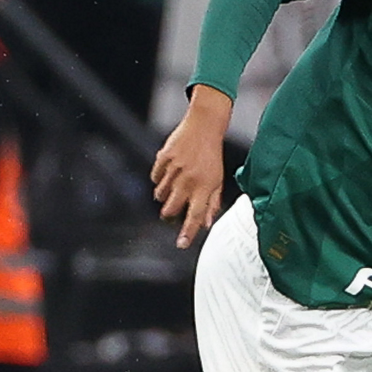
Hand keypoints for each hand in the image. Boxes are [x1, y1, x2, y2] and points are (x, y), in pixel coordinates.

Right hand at [151, 84, 231, 247]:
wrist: (204, 126)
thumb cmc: (212, 155)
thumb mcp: (217, 181)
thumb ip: (211, 203)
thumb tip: (205, 224)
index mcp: (204, 187)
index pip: (195, 216)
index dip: (188, 233)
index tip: (181, 245)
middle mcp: (188, 180)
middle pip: (171, 209)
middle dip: (169, 215)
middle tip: (171, 212)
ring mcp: (174, 169)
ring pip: (160, 194)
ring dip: (164, 196)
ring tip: (173, 186)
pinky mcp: (163, 158)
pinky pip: (154, 177)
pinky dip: (158, 179)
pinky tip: (167, 173)